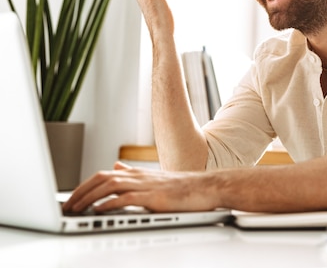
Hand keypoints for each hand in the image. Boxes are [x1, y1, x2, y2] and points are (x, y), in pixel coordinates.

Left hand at [62, 161, 220, 213]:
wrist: (207, 187)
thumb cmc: (184, 187)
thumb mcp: (154, 179)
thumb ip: (133, 174)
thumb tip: (115, 167)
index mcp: (137, 173)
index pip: (103, 175)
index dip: (84, 186)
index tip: (71, 199)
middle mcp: (139, 176)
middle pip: (101, 178)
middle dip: (81, 192)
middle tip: (67, 206)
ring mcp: (146, 185)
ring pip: (110, 185)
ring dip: (90, 197)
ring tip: (77, 209)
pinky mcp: (154, 196)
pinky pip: (126, 197)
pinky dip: (110, 203)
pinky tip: (100, 210)